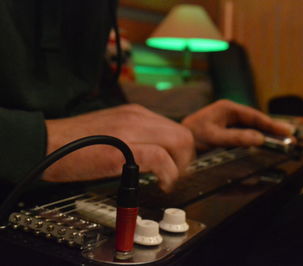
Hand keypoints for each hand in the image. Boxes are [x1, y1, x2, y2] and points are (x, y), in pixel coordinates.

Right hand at [44, 104, 194, 190]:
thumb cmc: (74, 143)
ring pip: (178, 142)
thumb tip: (154, 152)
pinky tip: (161, 183)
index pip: (175, 128)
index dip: (181, 151)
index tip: (176, 166)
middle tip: (176, 176)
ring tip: (167, 180)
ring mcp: (132, 130)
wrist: (46, 143)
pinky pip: (161, 158)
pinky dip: (168, 174)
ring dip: (179, 167)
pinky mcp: (125, 148)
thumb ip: (136, 136)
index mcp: (136, 113)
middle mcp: (138, 117)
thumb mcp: (113, 131)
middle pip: (183, 135)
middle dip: (186, 160)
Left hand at [182, 100, 294, 149]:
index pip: (254, 116)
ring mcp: (228, 122)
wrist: (177, 141)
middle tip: (291, 137)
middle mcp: (230, 113)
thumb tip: (259, 138)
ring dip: (266, 134)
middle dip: (273, 129)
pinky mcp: (227, 131)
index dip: (271, 124)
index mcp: (227, 108)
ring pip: (252, 127)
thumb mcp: (213, 137)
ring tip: (283, 142)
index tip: (286, 130)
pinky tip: (265, 144)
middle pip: (256, 121)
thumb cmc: (191, 135)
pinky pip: (246, 133)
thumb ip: (236, 138)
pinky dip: (256, 139)